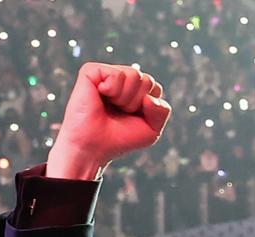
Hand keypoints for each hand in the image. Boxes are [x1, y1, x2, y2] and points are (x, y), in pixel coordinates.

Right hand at [47, 64, 171, 179]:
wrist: (92, 148)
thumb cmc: (119, 139)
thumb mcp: (151, 130)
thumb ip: (162, 111)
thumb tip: (149, 96)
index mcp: (134, 90)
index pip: (155, 88)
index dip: (148, 108)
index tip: (132, 118)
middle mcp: (121, 79)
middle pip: (147, 80)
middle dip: (137, 102)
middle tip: (119, 112)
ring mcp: (107, 73)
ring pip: (134, 75)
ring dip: (125, 98)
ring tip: (110, 105)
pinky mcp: (91, 70)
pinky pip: (117, 74)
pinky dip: (112, 90)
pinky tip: (100, 96)